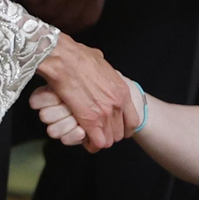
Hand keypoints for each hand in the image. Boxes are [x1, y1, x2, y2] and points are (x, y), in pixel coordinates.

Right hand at [35, 32, 140, 150]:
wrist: (65, 59)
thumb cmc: (77, 56)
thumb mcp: (100, 61)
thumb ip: (104, 69)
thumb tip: (100, 65)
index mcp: (122, 91)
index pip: (133, 121)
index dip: (124, 128)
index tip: (114, 128)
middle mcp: (117, 104)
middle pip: (120, 134)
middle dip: (109, 135)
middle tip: (97, 132)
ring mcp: (105, 113)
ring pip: (109, 141)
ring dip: (98, 140)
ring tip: (88, 135)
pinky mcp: (90, 120)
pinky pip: (97, 143)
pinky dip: (90, 143)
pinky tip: (82, 137)